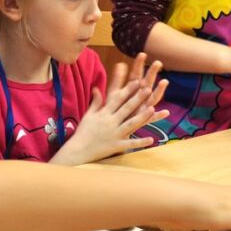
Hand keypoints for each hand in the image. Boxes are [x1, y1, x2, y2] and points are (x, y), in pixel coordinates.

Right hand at [51, 54, 168, 164]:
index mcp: (104, 113)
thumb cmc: (83, 131)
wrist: (78, 149)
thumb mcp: (88, 115)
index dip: (127, 90)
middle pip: (126, 108)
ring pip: (131, 124)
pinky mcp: (117, 146)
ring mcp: (115, 134)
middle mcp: (110, 122)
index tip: (136, 81)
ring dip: (142, 116)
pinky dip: (141, 142)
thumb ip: (96, 102)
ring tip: (152, 109)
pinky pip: (130, 144)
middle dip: (137, 98)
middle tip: (148, 89)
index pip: (117, 99)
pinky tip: (151, 139)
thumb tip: (97, 88)